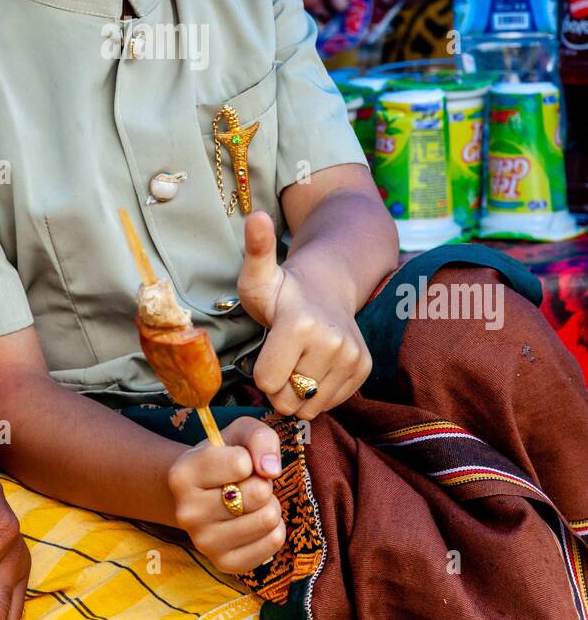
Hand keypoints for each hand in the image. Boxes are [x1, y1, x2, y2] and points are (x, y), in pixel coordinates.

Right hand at [168, 417, 285, 573]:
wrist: (204, 496)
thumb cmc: (225, 458)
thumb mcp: (239, 434)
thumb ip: (259, 437)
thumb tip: (271, 469)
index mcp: (182, 475)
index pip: (241, 463)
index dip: (249, 458)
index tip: (238, 462)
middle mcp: (187, 512)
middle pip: (258, 493)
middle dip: (263, 483)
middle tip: (248, 483)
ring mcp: (204, 542)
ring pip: (268, 519)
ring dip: (270, 505)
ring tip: (252, 502)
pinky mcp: (225, 563)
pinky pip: (274, 541)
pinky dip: (274, 528)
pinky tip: (255, 521)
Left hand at [238, 212, 371, 417]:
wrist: (327, 286)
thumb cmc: (283, 289)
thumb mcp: (259, 274)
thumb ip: (255, 252)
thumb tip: (256, 216)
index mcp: (299, 323)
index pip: (266, 382)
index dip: (261, 370)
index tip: (268, 346)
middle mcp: (331, 341)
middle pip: (287, 397)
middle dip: (280, 383)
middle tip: (284, 353)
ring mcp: (352, 355)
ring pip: (309, 404)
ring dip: (298, 389)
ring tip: (300, 356)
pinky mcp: (364, 368)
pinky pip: (330, 403)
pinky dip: (319, 391)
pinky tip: (316, 362)